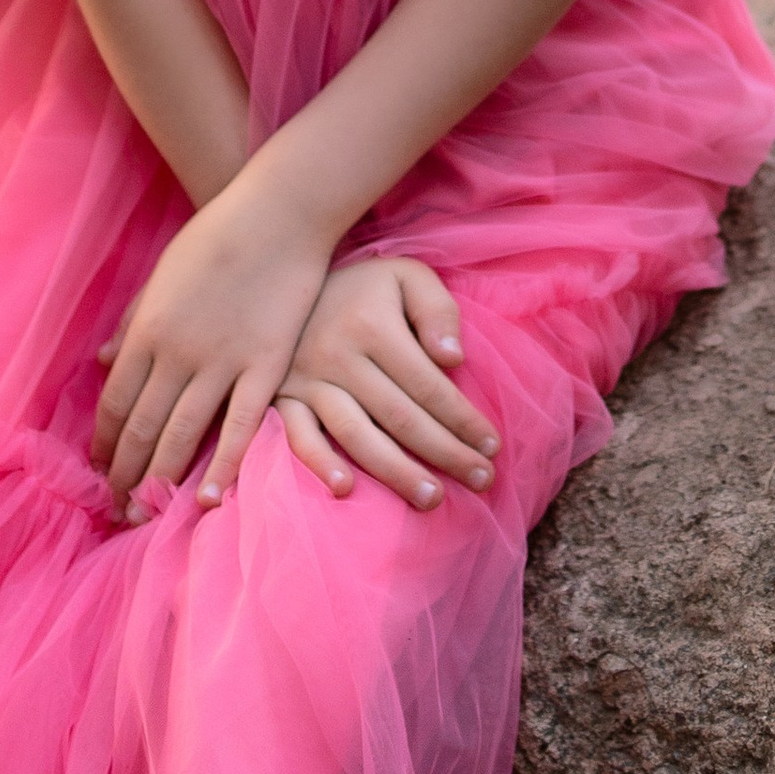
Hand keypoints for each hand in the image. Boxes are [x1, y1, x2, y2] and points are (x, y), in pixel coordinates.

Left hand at [92, 178, 332, 517]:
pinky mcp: (264, 366)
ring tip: (149, 515)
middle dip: (126, 475)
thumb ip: (134, 322)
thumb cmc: (214, 238)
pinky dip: (223, 465)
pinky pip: (241, 425)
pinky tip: (207, 498)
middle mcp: (177, 352)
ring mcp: (222, 362)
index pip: (116, 404)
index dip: (106, 444)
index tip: (102, 472)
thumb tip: (101, 360)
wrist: (277, 215)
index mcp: (147, 331)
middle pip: (143, 428)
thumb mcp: (161, 277)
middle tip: (118, 512)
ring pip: (183, 434)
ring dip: (161, 481)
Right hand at [274, 255, 498, 513]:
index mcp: (372, 325)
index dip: (463, 419)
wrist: (285, 277)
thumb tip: (453, 358)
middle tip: (481, 480)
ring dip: (396, 471)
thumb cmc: (364, 286)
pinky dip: (319, 463)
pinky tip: (346, 489)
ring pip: (356, 434)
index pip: (427, 384)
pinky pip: (298, 436)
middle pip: (399, 416)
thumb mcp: (406, 276)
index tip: (492, 446)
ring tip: (432, 498)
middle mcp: (337, 355)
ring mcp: (306, 379)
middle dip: (445, 453)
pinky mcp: (282, 397)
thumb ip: (436, 309)